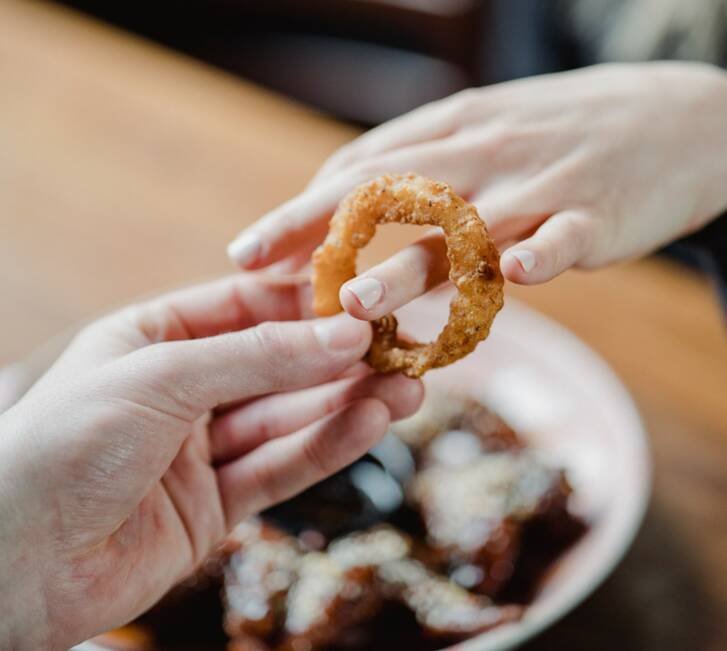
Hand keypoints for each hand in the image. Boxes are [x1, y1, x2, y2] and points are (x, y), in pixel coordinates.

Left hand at [0, 274, 421, 650]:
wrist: (12, 563)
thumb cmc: (62, 444)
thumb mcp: (162, 377)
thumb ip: (259, 357)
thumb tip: (346, 332)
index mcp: (156, 338)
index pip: (246, 307)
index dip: (307, 302)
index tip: (367, 299)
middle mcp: (183, 390)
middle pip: (278, 366)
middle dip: (342, 359)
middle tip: (405, 348)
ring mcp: (202, 449)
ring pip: (289, 418)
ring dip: (350, 404)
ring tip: (409, 387)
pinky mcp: (217, 505)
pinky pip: (281, 467)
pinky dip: (328, 447)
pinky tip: (373, 425)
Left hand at [227, 61, 726, 320]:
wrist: (678, 118)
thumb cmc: (562, 135)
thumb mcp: (484, 132)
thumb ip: (419, 166)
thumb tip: (345, 201)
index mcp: (451, 133)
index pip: (360, 171)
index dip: (302, 213)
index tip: (252, 251)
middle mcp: (484, 155)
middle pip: (390, 192)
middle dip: (318, 228)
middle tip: (258, 264)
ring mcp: (539, 185)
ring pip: (464, 228)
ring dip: (408, 266)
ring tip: (356, 303)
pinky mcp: (595, 215)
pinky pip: (563, 238)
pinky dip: (540, 257)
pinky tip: (517, 279)